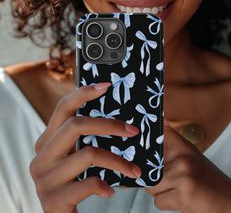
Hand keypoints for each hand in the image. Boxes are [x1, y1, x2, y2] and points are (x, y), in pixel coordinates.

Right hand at [29, 82, 140, 212]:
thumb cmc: (73, 180)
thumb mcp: (75, 155)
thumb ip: (85, 138)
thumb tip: (118, 119)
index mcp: (47, 141)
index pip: (63, 108)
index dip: (83, 93)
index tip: (106, 85)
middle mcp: (42, 155)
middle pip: (76, 125)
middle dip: (109, 125)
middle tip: (133, 131)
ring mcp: (45, 178)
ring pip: (88, 154)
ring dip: (118, 162)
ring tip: (134, 169)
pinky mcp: (53, 200)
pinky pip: (87, 183)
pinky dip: (104, 185)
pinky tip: (110, 190)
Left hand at [146, 121, 230, 212]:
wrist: (229, 204)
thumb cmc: (210, 183)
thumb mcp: (192, 159)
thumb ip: (173, 147)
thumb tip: (161, 126)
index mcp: (184, 149)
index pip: (163, 132)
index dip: (155, 131)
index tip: (146, 127)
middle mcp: (183, 159)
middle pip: (149, 167)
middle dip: (155, 178)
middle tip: (170, 180)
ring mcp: (182, 176)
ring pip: (151, 186)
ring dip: (161, 192)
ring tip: (176, 190)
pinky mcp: (183, 195)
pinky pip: (158, 201)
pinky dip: (166, 203)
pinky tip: (180, 199)